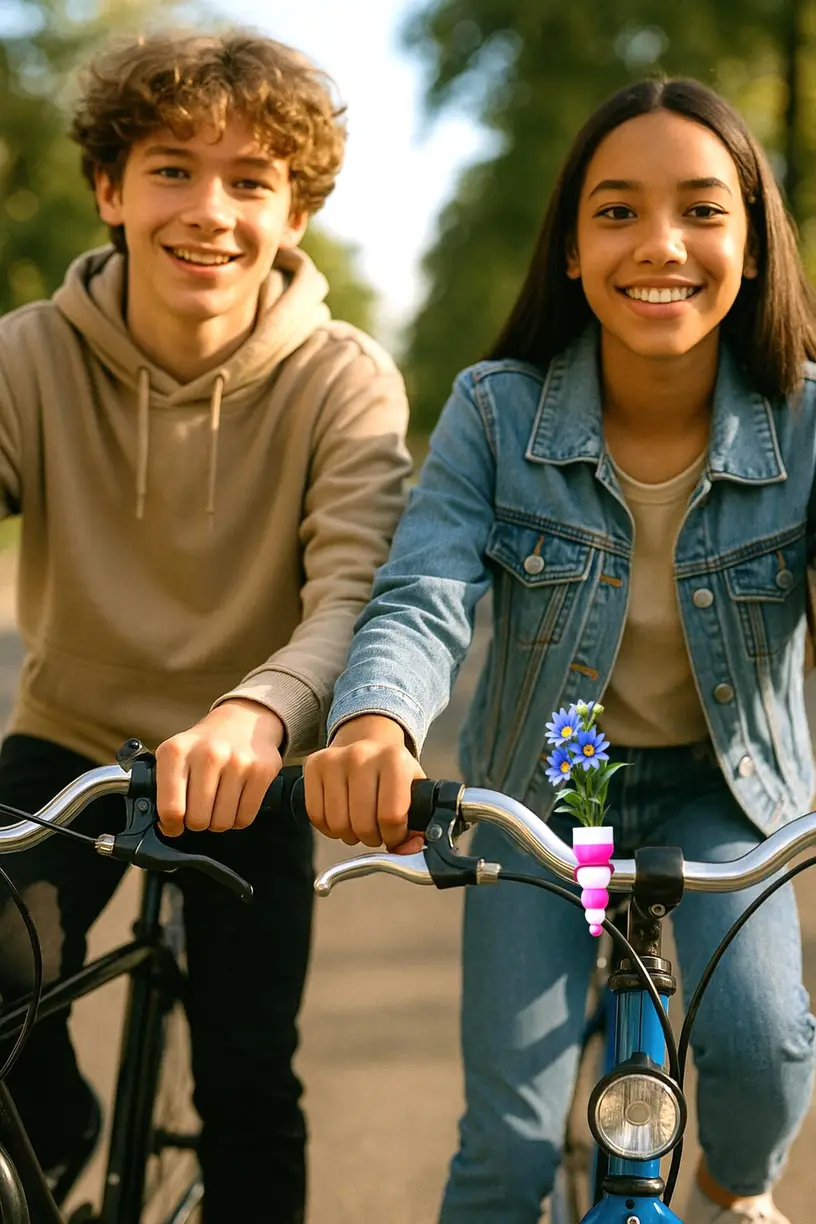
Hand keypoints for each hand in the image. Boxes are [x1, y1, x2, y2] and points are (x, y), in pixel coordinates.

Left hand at [155, 699, 284, 836]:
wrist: (242, 719)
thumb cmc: (203, 746)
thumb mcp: (174, 755)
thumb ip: (164, 789)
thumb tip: (167, 827)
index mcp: (176, 751)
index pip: (171, 809)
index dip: (171, 826)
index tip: (175, 825)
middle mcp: (207, 754)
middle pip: (198, 820)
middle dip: (197, 822)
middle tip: (200, 810)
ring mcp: (238, 762)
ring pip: (222, 822)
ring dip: (218, 822)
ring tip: (218, 805)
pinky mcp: (262, 771)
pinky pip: (245, 818)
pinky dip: (238, 819)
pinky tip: (235, 804)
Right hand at [304, 714, 425, 854]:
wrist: (367, 742)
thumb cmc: (392, 772)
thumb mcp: (415, 791)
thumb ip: (420, 825)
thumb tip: (411, 849)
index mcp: (394, 759)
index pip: (391, 816)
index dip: (394, 836)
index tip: (395, 834)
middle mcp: (362, 755)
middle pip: (362, 824)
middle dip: (372, 838)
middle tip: (376, 830)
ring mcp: (335, 759)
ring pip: (338, 824)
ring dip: (350, 835)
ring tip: (359, 824)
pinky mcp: (314, 765)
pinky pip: (316, 816)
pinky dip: (329, 828)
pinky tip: (342, 818)